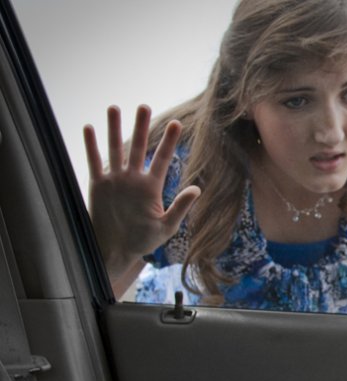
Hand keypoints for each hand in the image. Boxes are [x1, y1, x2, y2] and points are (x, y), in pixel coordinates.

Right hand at [83, 104, 199, 287]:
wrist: (117, 250)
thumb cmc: (143, 240)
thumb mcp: (165, 226)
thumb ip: (180, 207)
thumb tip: (197, 189)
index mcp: (151, 187)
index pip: (162, 159)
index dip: (168, 141)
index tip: (177, 123)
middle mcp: (134, 179)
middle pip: (138, 147)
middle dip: (141, 127)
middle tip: (144, 106)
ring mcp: (116, 180)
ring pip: (115, 149)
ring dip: (114, 129)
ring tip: (114, 107)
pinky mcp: (98, 185)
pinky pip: (94, 162)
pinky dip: (91, 146)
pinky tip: (90, 128)